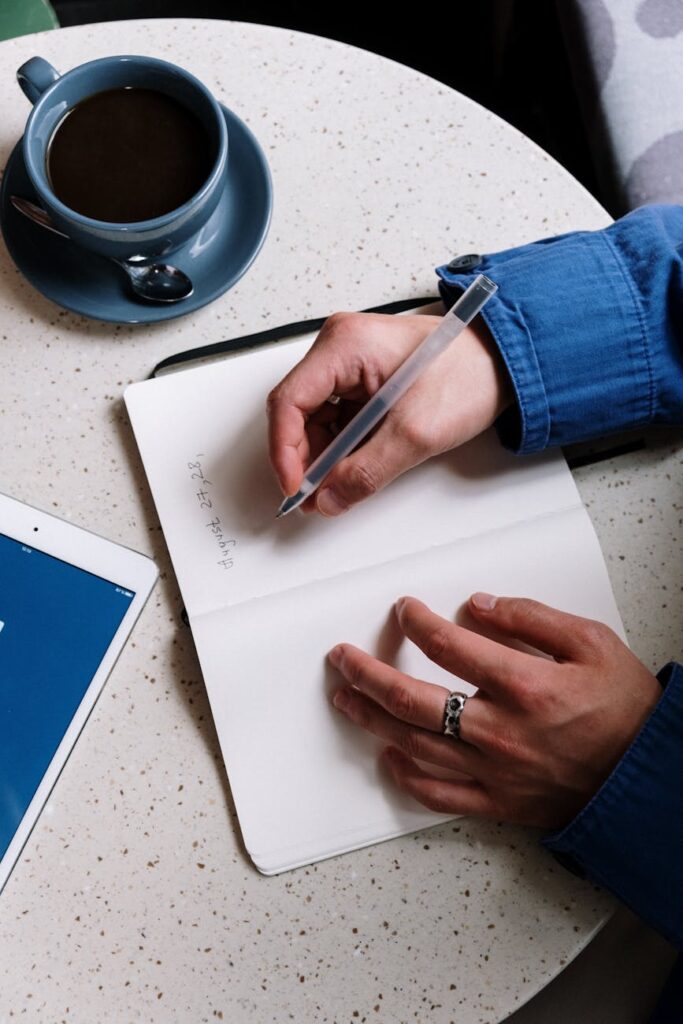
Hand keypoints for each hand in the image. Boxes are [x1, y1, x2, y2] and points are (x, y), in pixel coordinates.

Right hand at [267, 310, 510, 515]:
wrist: (507, 364)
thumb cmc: (471, 373)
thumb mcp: (417, 432)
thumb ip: (367, 471)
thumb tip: (329, 498)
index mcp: (345, 345)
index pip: (289, 401)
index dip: (285, 451)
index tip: (296, 486)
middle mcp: (340, 350)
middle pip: (297, 412)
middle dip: (304, 459)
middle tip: (313, 497)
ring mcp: (350, 366)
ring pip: (315, 420)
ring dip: (322, 458)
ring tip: (332, 490)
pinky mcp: (363, 383)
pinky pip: (337, 420)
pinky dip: (339, 450)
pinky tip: (347, 472)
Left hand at [329, 593, 661, 828]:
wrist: (647, 778)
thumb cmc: (625, 711)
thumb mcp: (591, 643)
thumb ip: (531, 617)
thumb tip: (479, 605)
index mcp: (523, 686)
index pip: (448, 646)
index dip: (416, 623)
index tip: (403, 611)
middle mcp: (499, 731)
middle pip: (412, 700)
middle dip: (368, 674)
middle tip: (342, 658)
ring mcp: (494, 771)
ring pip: (414, 745)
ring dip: (372, 720)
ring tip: (346, 698)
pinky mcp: (497, 802)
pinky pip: (439, 794)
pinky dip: (407, 777)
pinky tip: (388, 758)